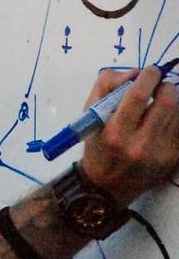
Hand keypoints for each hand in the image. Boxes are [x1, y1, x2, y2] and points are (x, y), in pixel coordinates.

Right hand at [80, 65, 178, 204]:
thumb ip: (106, 87)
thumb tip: (135, 73)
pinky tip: (161, 121)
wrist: (107, 187)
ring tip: (158, 102)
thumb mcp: (89, 116)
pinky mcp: (173, 158)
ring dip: (171, 101)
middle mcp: (140, 145)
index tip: (150, 71)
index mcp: (115, 134)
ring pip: (177, 113)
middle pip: (167, 103)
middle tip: (158, 85)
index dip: (148, 78)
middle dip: (165, 87)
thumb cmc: (96, 147)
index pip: (137, 96)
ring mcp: (161, 153)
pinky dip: (173, 118)